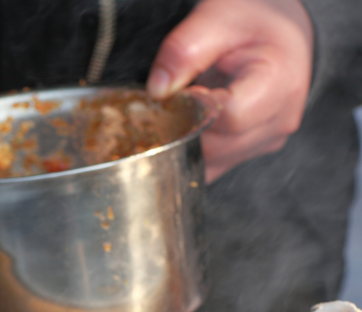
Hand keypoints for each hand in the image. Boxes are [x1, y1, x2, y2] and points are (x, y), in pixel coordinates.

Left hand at [147, 0, 312, 182]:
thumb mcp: (217, 19)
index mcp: (280, 83)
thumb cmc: (254, 20)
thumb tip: (157, 90)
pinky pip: (213, 165)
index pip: (229, 117)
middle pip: (217, 147)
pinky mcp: (251, 150)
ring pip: (211, 162)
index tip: (187, 89)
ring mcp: (267, 140)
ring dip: (187, 141)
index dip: (197, 109)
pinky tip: (191, 125)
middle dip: (186, 128)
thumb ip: (183, 51)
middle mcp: (280, 119)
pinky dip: (193, 150)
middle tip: (177, 99)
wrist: (279, 30)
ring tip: (188, 107)